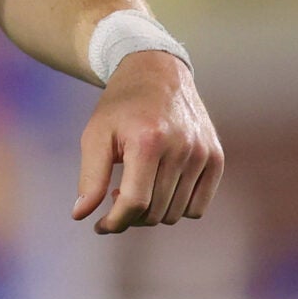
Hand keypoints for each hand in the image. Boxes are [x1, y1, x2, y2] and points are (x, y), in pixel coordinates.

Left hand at [73, 49, 222, 233]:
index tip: (100, 225)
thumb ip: (89, 178)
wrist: (157, 73)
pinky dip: (177, 208)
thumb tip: (81, 215)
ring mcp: (202, 153)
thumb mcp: (96, 135)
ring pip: (175, 214)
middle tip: (116, 198)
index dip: (114, 222)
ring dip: (152, 213)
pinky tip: (160, 191)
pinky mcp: (216, 157)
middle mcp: (181, 148)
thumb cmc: (121, 106)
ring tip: (136, 189)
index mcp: (148, 141)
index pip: (135, 202)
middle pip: (154, 212)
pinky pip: (198, 207)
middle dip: (130, 216)